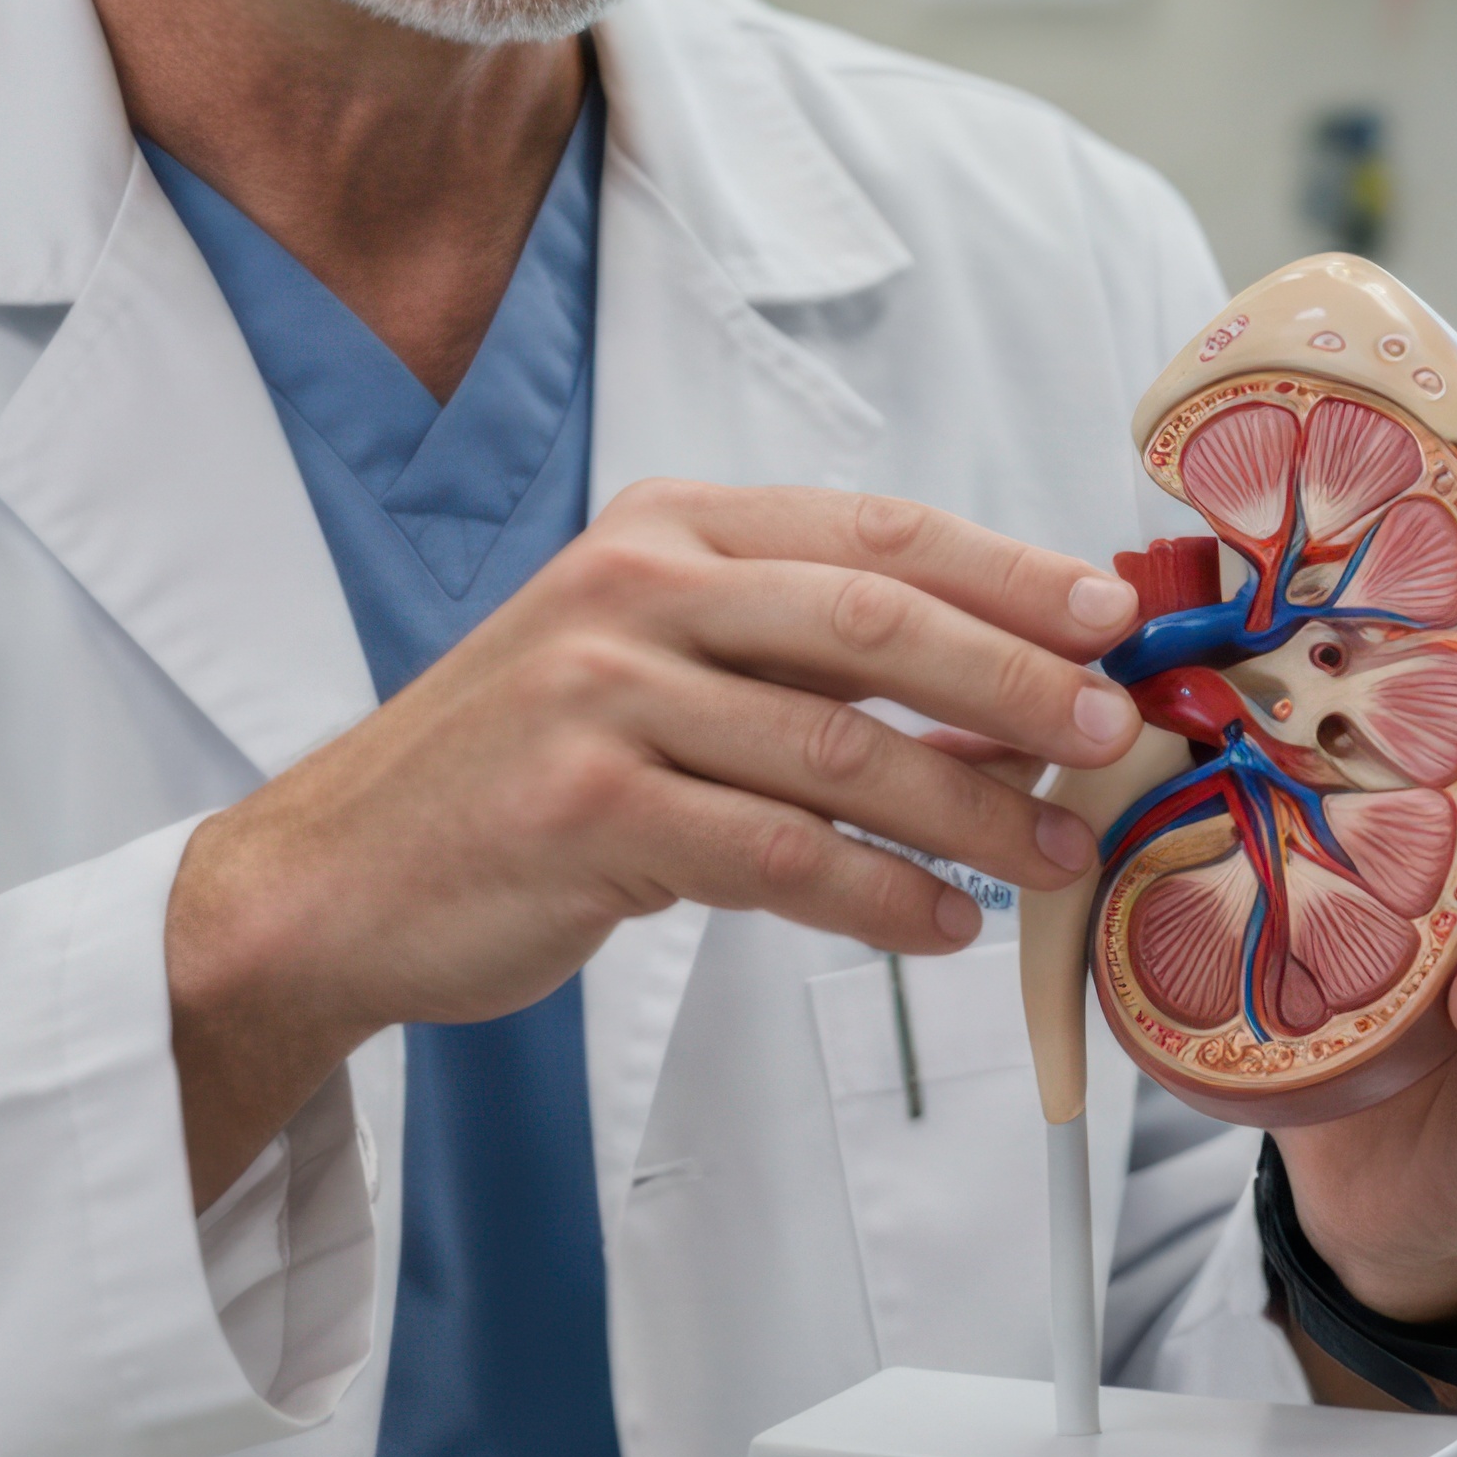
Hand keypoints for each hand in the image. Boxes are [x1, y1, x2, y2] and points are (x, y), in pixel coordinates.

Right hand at [164, 480, 1143, 1199]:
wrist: (338, 875)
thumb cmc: (524, 773)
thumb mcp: (657, 667)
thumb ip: (809, 664)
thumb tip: (1013, 696)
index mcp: (671, 527)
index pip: (878, 531)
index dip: (1012, 573)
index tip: (1119, 618)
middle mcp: (634, 587)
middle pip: (874, 621)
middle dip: (1016, 681)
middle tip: (1113, 735)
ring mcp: (601, 696)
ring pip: (839, 750)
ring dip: (970, 811)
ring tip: (1054, 858)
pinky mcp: (583, 811)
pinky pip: (776, 858)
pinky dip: (877, 897)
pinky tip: (938, 929)